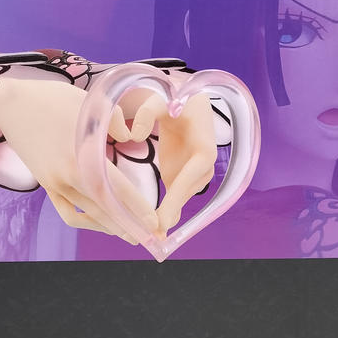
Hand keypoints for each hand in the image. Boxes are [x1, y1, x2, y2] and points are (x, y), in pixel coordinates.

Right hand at [0, 78, 162, 242]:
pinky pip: (68, 212)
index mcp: (81, 156)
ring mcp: (55, 183)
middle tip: (150, 238)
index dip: (136, 208)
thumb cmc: (52, 100)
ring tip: (130, 235)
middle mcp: (68, 176)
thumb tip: (130, 137)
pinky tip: (100, 222)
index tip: (154, 222)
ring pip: (87, 214)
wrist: (11, 105)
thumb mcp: (90, 104)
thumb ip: (115, 122)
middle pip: (104, 209)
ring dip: (110, 227)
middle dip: (129, 226)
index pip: (115, 189)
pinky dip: (85, 221)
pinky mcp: (46, 185)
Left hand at [126, 90, 217, 231]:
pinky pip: (176, 198)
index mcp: (205, 148)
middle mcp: (204, 165)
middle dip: (170, 213)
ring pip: (181, 199)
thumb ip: (146, 113)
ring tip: (152, 237)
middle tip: (154, 236)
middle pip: (186, 193)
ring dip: (168, 217)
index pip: (191, 176)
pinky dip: (167, 212)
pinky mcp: (184, 177)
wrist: (186, 105)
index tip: (163, 218)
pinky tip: (155, 230)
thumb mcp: (160, 100)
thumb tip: (132, 134)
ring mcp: (195, 174)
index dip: (177, 198)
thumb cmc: (175, 100)